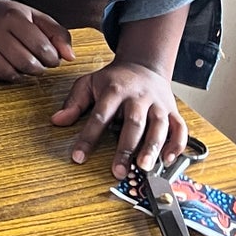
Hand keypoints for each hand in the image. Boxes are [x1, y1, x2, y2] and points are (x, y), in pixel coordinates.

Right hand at [0, 0, 74, 80]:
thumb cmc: (14, 16)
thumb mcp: (38, 18)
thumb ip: (58, 34)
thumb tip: (70, 57)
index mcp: (13, 17)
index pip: (40, 46)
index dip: (53, 58)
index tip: (53, 58)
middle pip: (26, 62)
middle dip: (40, 67)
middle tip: (42, 63)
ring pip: (12, 72)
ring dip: (26, 73)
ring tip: (28, 63)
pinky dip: (12, 75)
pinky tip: (14, 65)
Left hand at [50, 60, 186, 179]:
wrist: (143, 64)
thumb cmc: (114, 79)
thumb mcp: (89, 83)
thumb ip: (74, 103)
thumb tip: (56, 121)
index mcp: (114, 90)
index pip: (99, 115)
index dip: (88, 138)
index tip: (78, 157)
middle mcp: (138, 97)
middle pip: (133, 122)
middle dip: (126, 148)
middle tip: (118, 171)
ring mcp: (158, 104)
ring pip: (159, 126)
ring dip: (153, 147)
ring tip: (145, 167)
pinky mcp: (172, 111)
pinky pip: (180, 128)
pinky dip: (177, 144)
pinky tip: (167, 160)